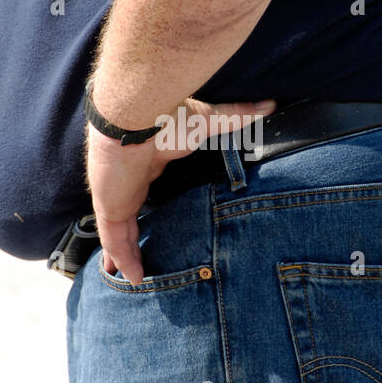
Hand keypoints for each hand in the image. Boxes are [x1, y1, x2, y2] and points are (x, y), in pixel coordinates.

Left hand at [87, 96, 274, 283]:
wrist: (136, 118)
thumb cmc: (168, 118)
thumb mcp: (209, 120)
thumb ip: (237, 117)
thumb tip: (270, 105)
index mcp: (149, 161)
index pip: (146, 186)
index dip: (149, 201)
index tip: (159, 217)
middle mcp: (130, 181)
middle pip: (130, 214)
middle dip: (133, 235)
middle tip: (142, 255)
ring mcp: (117, 196)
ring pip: (120, 233)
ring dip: (126, 254)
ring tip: (136, 277)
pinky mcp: (110, 207)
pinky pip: (115, 240)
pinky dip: (122, 258)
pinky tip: (131, 277)